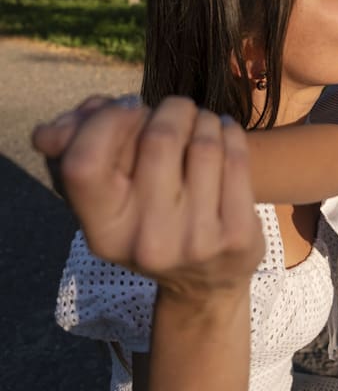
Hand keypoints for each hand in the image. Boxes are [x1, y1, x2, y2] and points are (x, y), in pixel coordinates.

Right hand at [33, 96, 263, 294]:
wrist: (205, 283)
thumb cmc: (151, 220)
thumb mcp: (111, 198)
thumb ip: (78, 151)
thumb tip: (47, 132)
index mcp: (103, 231)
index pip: (85, 164)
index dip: (107, 121)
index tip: (130, 107)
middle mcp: (147, 241)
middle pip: (159, 138)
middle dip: (172, 109)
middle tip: (178, 110)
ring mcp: (196, 241)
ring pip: (204, 143)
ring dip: (204, 119)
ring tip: (203, 122)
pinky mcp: (236, 235)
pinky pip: (236, 158)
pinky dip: (230, 133)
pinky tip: (224, 133)